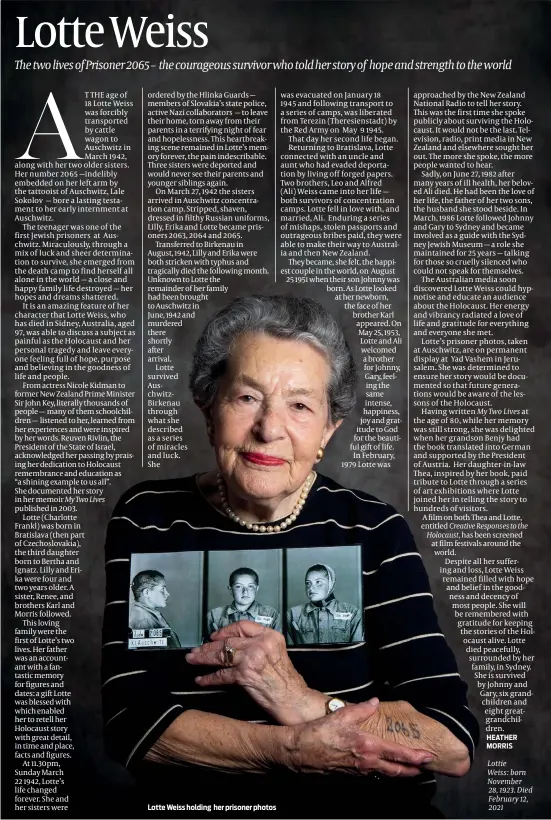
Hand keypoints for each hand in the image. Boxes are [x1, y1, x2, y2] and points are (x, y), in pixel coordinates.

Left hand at [186, 622, 319, 722]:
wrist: (295, 700)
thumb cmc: (287, 681)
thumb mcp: (276, 653)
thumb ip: (258, 646)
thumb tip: (233, 647)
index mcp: (270, 636)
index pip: (243, 625)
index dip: (225, 630)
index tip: (214, 636)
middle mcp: (261, 644)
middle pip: (229, 641)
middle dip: (209, 646)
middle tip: (196, 650)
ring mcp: (252, 658)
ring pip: (222, 655)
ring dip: (204, 658)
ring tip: (193, 660)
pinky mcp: (246, 675)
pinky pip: (222, 675)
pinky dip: (209, 678)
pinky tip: (202, 679)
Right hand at [288, 701, 433, 776]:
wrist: (301, 751)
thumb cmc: (321, 732)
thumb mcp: (343, 715)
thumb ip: (362, 709)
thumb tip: (375, 701)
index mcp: (368, 746)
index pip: (398, 754)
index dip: (415, 757)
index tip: (428, 757)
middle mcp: (367, 762)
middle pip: (396, 770)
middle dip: (413, 770)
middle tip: (425, 767)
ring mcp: (359, 771)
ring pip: (385, 774)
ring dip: (400, 772)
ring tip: (410, 768)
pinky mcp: (351, 774)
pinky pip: (373, 774)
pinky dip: (384, 771)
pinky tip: (384, 766)